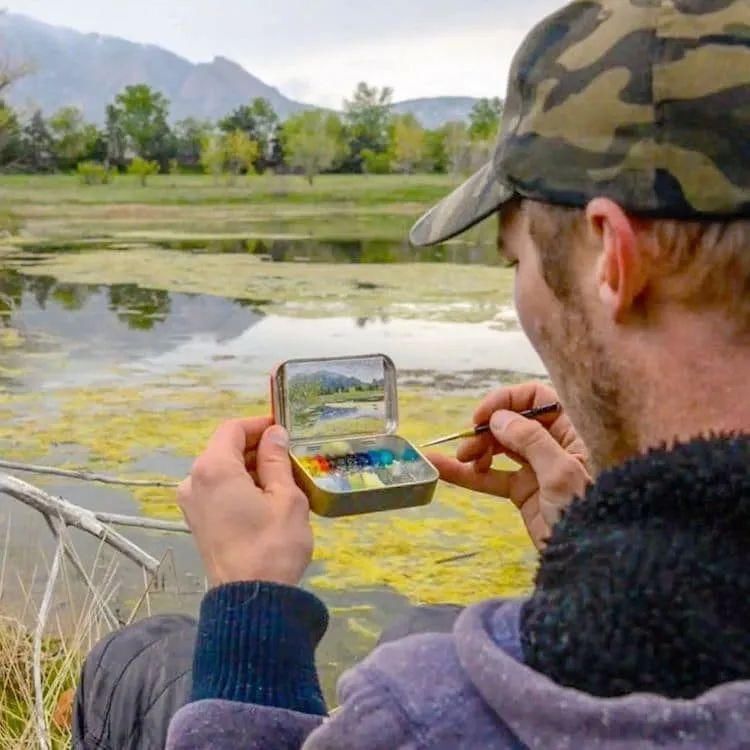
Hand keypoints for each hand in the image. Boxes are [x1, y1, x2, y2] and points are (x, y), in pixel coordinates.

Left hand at [178, 417, 312, 586]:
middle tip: (288, 455)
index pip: (233, 429)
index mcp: (213, 468)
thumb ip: (276, 460)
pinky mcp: (197, 521)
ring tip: (282, 478)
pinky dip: (239, 485)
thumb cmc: (272, 544)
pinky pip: (217, 490)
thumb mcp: (286, 497)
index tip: (283, 428)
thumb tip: (274, 434)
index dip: (258, 424)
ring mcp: (191, 503)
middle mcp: (194, 480)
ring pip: (221, 470)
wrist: (250, 601)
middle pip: (224, 448)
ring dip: (249, 468)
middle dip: (255, 447)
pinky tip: (265, 498)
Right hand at [427, 383, 590, 548]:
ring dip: (475, 448)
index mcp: (573, 431)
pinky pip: (491, 476)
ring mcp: (537, 468)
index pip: (537, 399)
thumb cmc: (587, 511)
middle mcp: (554, 445)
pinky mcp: (523, 491)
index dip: (508, 401)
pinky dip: (468, 474)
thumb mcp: (560, 471)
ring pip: (499, 447)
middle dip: (487, 428)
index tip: (483, 416)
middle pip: (513, 422)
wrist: (589, 560)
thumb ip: (530, 440)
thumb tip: (498, 418)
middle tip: (469, 444)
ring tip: (462, 458)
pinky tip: (442, 469)